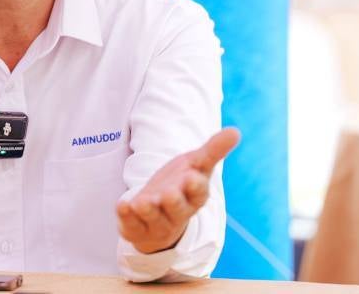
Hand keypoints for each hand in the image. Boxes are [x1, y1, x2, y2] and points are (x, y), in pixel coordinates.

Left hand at [116, 127, 240, 253]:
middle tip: (168, 193)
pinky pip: (131, 225)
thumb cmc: (180, 185)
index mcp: (194, 196)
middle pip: (176, 209)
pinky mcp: (136, 227)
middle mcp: (176, 212)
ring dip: (148, 210)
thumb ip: (213, 150)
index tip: (191, 177)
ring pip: (153, 218)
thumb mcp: (195, 166)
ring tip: (141, 202)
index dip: (195, 187)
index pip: (198, 194)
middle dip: (172, 201)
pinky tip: (123, 205)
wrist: (158, 214)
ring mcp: (156, 222)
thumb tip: (235, 131)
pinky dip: (126, 216)